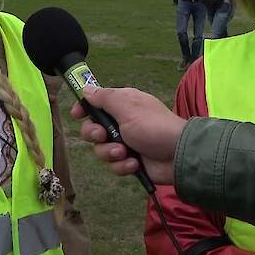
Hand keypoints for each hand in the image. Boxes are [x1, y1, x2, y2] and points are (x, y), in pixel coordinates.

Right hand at [70, 86, 186, 183]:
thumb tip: (86, 88)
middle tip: (103, 136)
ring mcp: (126, 143)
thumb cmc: (152, 125)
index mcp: (122, 105)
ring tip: (125, 153)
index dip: (84, 109)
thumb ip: (104, 98)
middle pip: (93, 130)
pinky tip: (135, 163)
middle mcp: (122, 122)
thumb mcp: (127, 106)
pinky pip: (114, 165)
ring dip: (111, 153)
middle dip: (95, 135)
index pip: (95, 104)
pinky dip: (123, 165)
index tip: (77, 115)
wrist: (177, 155)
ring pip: (101, 150)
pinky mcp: (130, 161)